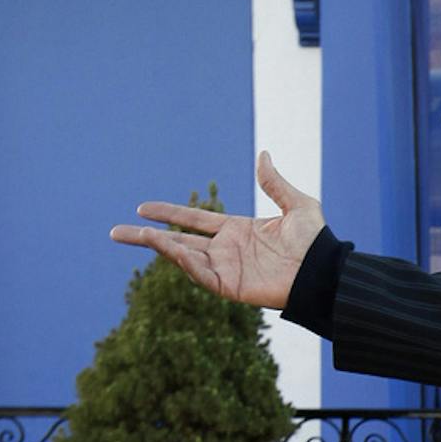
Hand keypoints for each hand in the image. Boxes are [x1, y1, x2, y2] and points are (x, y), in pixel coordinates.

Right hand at [112, 151, 325, 308]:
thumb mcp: (297, 205)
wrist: (325, 271)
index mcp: (237, 231)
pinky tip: (169, 249)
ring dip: (160, 247)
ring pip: (184, 258)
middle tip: (115, 232)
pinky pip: (201, 276)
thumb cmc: (316, 242)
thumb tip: (263, 154)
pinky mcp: (231, 287)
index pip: (193, 221)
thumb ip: (274, 183)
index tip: (142, 207)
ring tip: (137, 234)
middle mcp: (226, 251)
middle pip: (177, 242)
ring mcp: (227, 269)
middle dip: (146, 237)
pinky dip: (184, 263)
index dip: (169, 214)